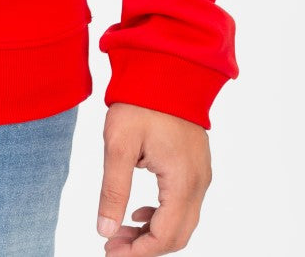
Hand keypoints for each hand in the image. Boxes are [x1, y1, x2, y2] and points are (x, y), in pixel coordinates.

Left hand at [97, 102, 211, 253]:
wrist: (166, 66)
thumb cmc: (142, 101)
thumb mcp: (119, 145)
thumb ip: (113, 190)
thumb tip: (104, 229)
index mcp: (182, 181)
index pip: (164, 237)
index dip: (137, 252)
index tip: (110, 252)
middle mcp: (198, 183)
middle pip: (177, 236)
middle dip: (144, 247)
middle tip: (112, 245)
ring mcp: (201, 174)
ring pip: (182, 222)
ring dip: (152, 232)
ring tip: (120, 229)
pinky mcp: (196, 166)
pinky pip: (184, 205)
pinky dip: (162, 216)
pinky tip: (139, 211)